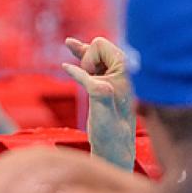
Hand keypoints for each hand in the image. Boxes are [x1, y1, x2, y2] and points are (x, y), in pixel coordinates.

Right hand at [61, 36, 135, 169]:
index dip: (90, 55)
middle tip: (85, 73)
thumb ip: (99, 91)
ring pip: (95, 58)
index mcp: (124, 73)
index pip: (102, 45)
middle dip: (87, 54)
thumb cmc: (111, 132)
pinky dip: (80, 63)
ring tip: (69, 43)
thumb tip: (90, 78)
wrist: (113, 149)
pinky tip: (68, 64)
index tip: (88, 73)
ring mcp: (111, 81)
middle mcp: (120, 74)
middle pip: (99, 48)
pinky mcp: (103, 90)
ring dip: (83, 53)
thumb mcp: (104, 112)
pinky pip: (91, 70)